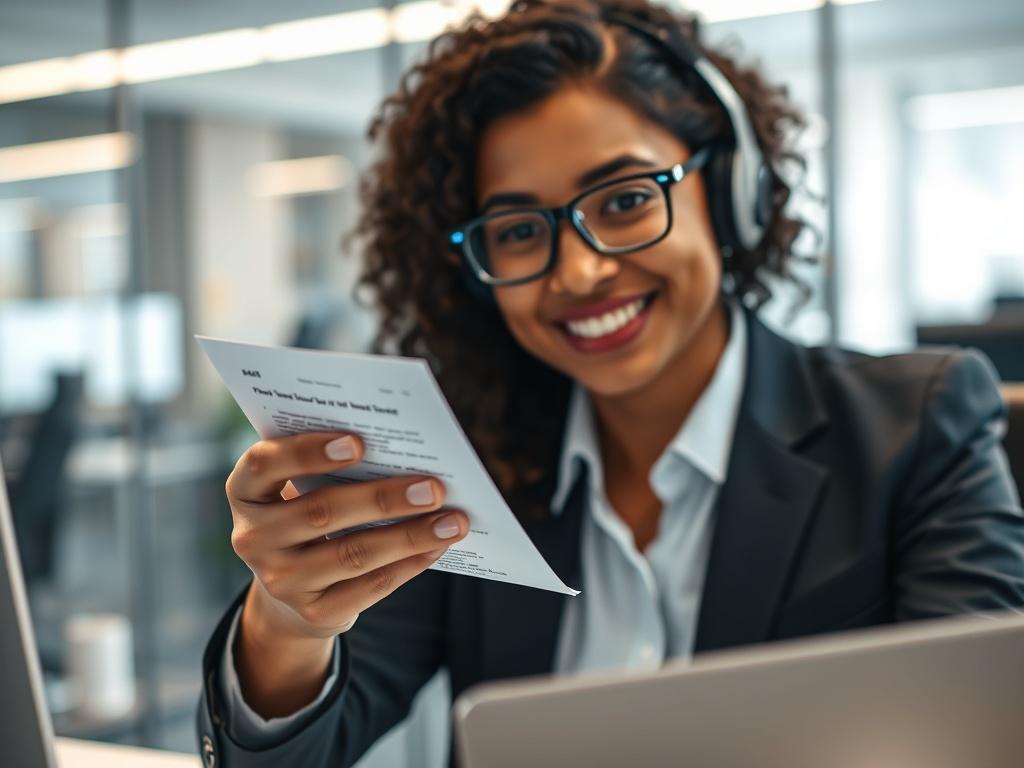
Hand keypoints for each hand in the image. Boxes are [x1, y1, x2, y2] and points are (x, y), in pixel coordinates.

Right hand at [224, 432, 467, 715]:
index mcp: (245, 491)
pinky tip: (438, 547)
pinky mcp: (313, 611)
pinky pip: (370, 586)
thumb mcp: (300, 488)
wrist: (290, 590)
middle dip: (383, 498)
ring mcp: (280, 580)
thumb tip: (405, 451)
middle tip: (433, 488)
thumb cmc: (307, 514)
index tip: (358, 442)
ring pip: (352, 554)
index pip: (264, 464)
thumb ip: (331, 466)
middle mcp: (253, 537)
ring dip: (409, 536)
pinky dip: (409, 564)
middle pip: (321, 512)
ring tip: (452, 521)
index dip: (307, 451)